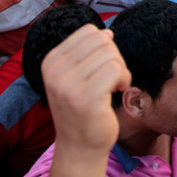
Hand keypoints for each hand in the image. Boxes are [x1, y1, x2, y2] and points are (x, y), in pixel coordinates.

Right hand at [43, 25, 130, 156]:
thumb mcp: (76, 75)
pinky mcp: (86, 98)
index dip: (103, 46)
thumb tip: (107, 32)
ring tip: (113, 86)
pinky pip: (116, 70)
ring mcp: (68, 85)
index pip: (88, 31)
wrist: (79, 145)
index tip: (100, 67)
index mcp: (51, 61)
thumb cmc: (82, 107)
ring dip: (121, 70)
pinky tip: (118, 91)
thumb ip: (88, 52)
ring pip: (111, 54)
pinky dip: (125, 79)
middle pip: (102, 40)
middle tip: (111, 77)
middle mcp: (55, 71)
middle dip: (115, 57)